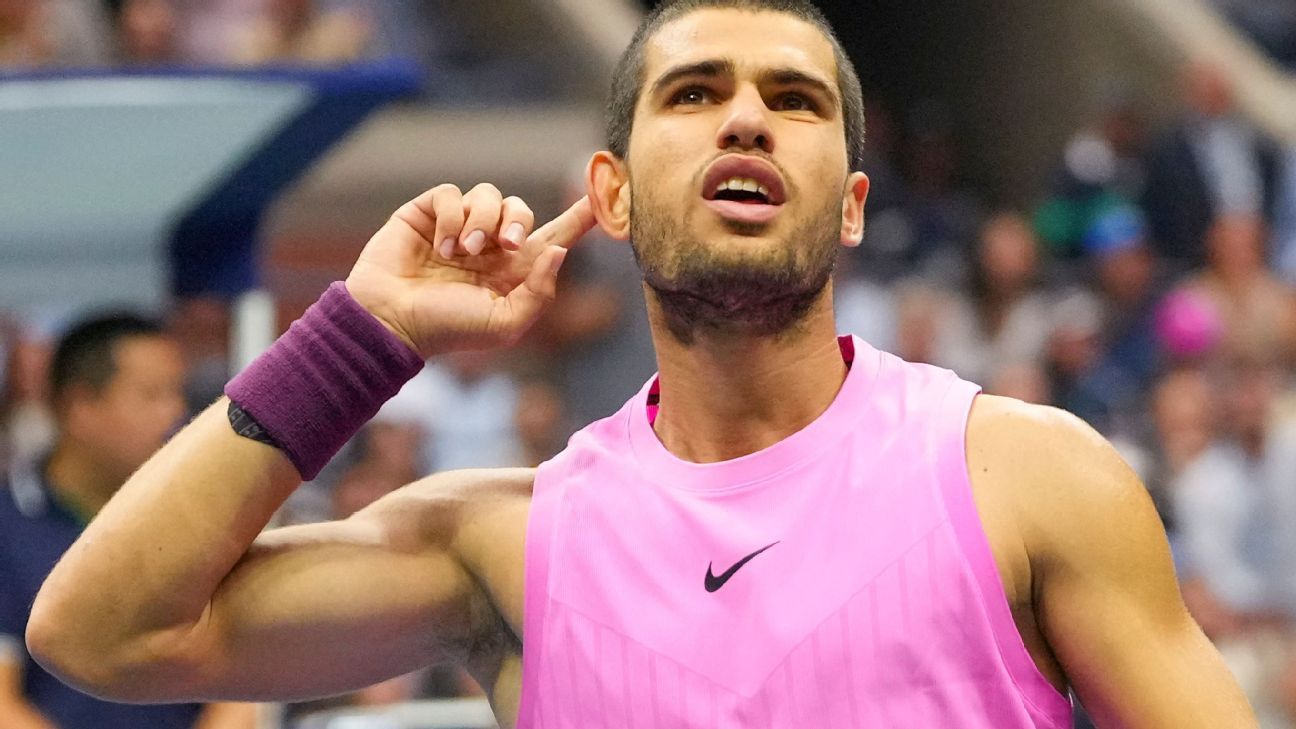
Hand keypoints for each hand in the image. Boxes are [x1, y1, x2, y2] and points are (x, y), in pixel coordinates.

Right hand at [345, 183, 596, 357]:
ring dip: (480, 221)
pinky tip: (440, 245)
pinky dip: (449, 217)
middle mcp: (489, 244)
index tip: (604, 193)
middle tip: (503, 245)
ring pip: (487, 196)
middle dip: (517, 221)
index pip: (556, 234)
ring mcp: (458, 226)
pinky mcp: (427, 214)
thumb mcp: (504, 323)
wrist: (392, 321)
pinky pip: (449, 194)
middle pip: (521, 209)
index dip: (581, 215)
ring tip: (463, 252)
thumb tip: (558, 251)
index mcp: (514, 270)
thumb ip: (538, 292)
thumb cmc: (448, 329)